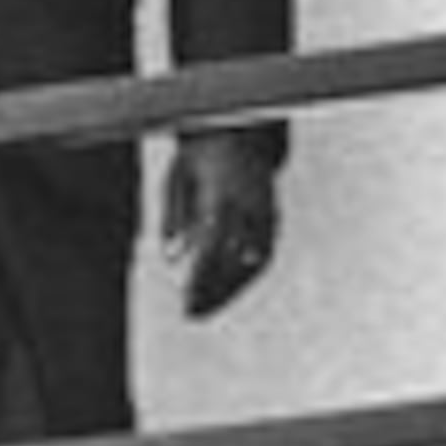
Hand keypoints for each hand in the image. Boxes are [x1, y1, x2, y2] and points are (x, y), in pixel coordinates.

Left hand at [163, 130, 280, 318]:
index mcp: (224, 195)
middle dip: (214, 292)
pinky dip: (243, 277)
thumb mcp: (177, 176)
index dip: (202, 275)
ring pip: (254, 264)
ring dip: (230, 290)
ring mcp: (268, 215)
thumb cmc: (199, 155)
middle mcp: (251, 208)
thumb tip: (170, 257)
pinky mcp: (275, 220)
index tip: (186, 298)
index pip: (214, 245)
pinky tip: (222, 293)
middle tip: (190, 314)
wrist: (241, 131)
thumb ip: (173, 215)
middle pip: (236, 261)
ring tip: (202, 310)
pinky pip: (262, 256)